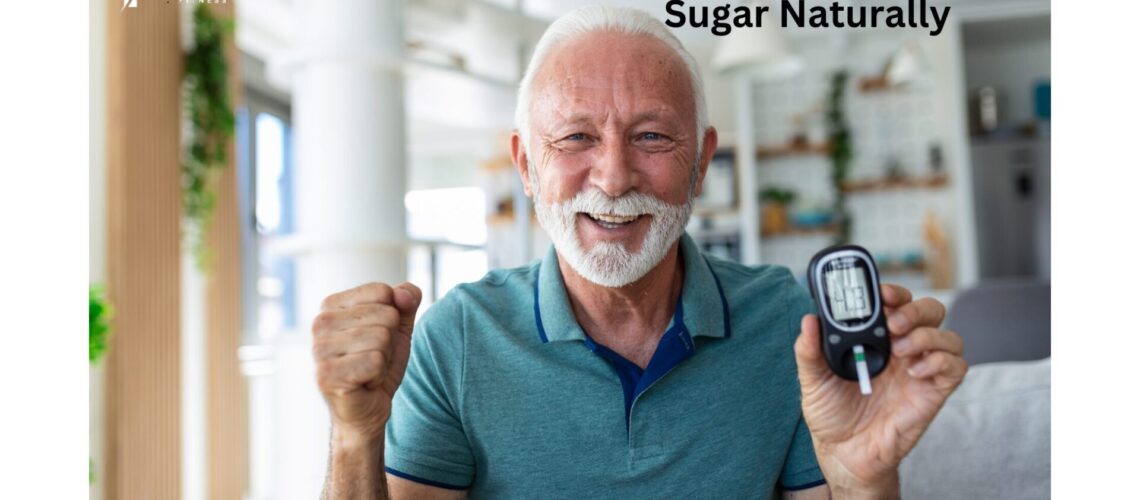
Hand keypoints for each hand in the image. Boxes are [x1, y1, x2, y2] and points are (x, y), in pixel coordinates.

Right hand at [312, 282, 421, 446]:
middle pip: (386, 316)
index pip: (382, 291)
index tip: (376, 339)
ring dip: (384, 360)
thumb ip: (406, 300)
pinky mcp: (326, 375)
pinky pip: (375, 361)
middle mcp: (319, 323)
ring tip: (368, 372)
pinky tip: (364, 384)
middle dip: (390, 342)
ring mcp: (319, 349)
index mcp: (331, 305)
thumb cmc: (379, 366)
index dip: (392, 318)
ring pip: (382, 338)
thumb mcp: (398, 328)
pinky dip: (378, 376)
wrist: (367, 411)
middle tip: (373, 360)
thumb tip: (405, 294)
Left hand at [793, 284, 966, 497]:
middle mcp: (903, 349)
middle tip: (893, 323)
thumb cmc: (831, 414)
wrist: (844, 453)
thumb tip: (809, 320)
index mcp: (876, 339)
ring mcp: (921, 370)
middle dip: (915, 309)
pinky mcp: (934, 392)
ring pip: (948, 335)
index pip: (896, 303)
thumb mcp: (812, 380)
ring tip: (900, 350)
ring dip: (927, 335)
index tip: (882, 293)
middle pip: (929, 311)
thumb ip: (809, 350)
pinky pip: (956, 367)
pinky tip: (914, 371)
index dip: (894, 292)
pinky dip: (940, 361)